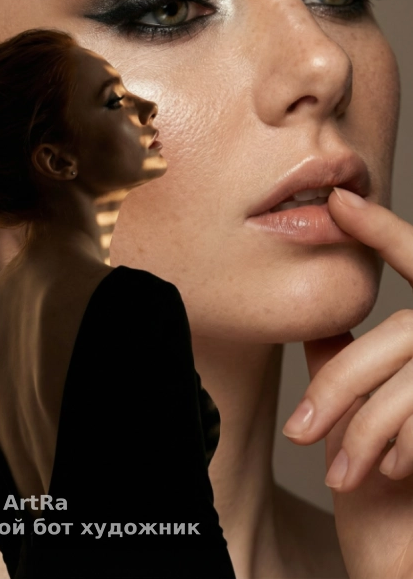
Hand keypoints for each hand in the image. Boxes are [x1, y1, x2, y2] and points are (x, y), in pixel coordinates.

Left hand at [282, 188, 412, 578]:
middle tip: (298, 434)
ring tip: (341, 474)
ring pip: (407, 380)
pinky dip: (401, 446)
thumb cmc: (392, 499)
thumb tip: (321, 330)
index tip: (338, 201)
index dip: (383, 232)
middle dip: (341, 386)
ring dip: (364, 430)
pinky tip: (394, 477)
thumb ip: (352, 365)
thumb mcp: (365, 420)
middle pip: (398, 336)